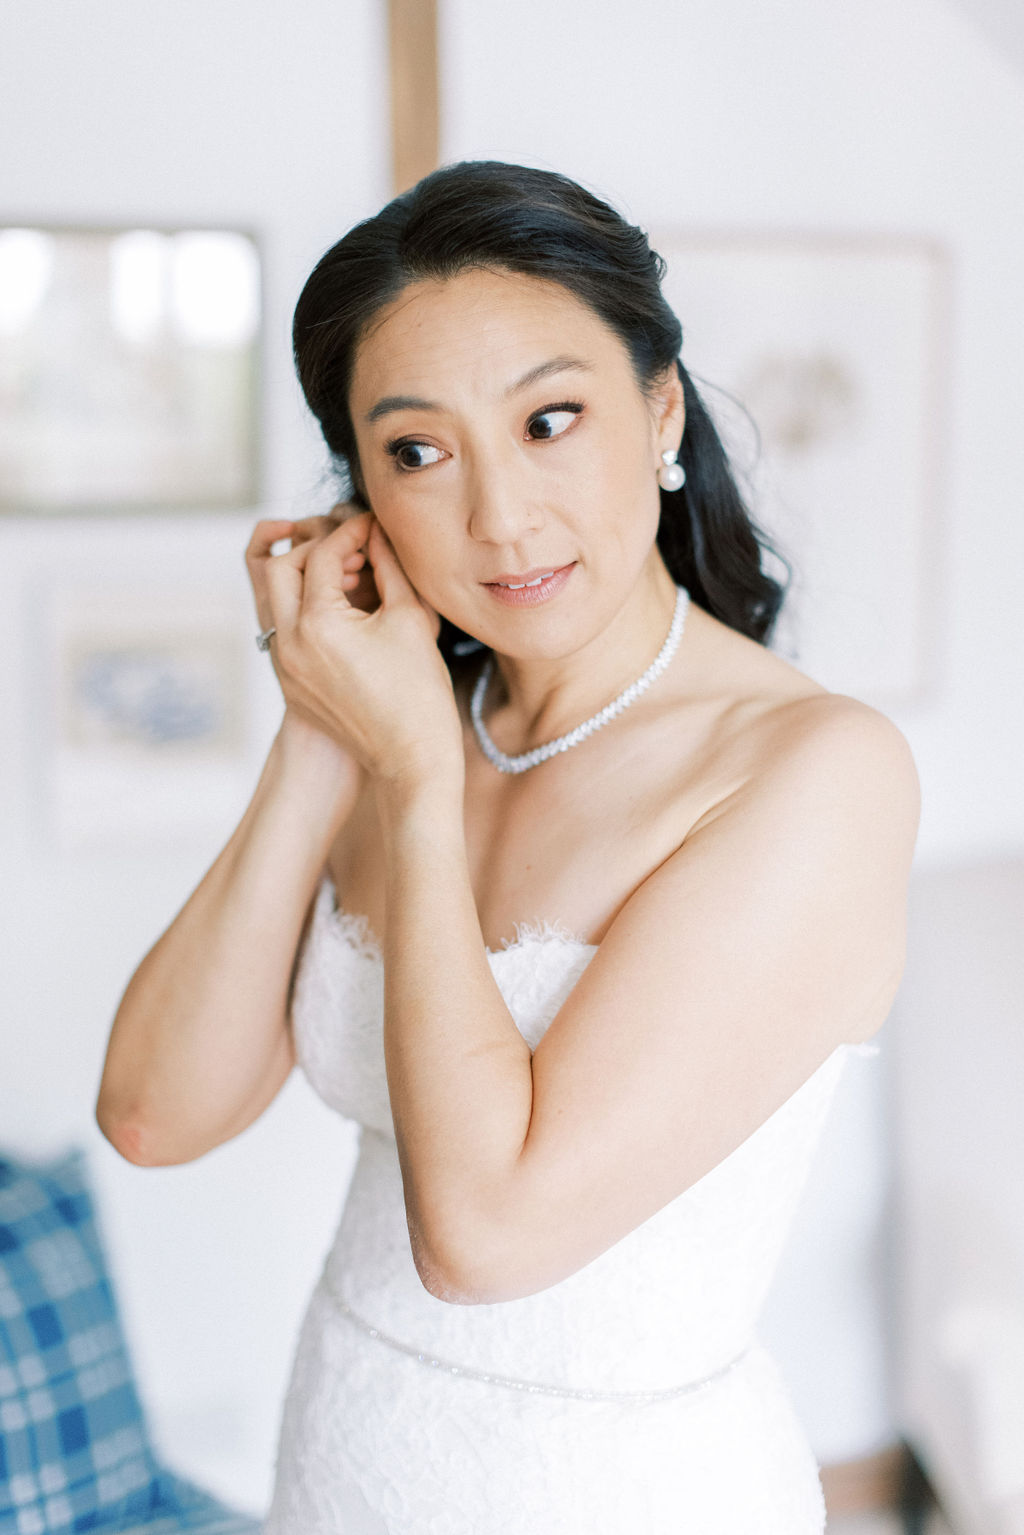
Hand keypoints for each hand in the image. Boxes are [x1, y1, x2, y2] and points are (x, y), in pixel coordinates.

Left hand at [247, 506, 462, 789]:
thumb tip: (375, 532)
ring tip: (350, 582)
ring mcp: (283, 667)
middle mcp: (289, 644)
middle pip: (280, 569)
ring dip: (305, 582)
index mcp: (318, 624)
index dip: (350, 533)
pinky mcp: (289, 684)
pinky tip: (344, 615)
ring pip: (275, 602)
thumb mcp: (410, 617)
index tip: (371, 527)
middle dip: (314, 550)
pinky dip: (305, 613)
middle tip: (352, 552)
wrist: (410, 758)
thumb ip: (388, 565)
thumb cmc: (419, 691)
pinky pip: (283, 633)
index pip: (322, 555)